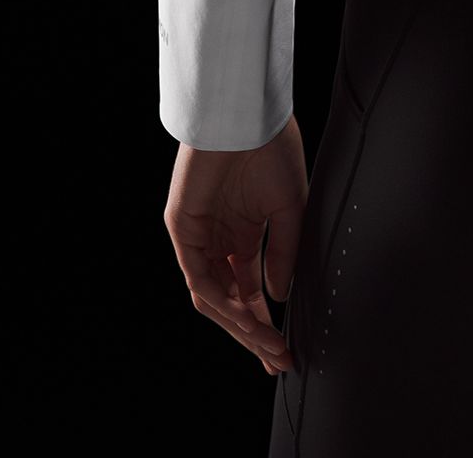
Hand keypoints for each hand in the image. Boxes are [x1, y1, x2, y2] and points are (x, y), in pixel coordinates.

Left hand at [165, 116, 309, 375]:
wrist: (248, 113)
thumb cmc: (271, 147)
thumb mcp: (289, 206)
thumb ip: (283, 253)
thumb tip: (276, 295)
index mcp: (243, 234)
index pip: (249, 291)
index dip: (266, 322)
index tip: (285, 350)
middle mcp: (219, 240)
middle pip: (231, 302)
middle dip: (254, 334)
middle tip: (277, 359)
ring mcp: (198, 236)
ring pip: (213, 297)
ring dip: (240, 325)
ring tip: (267, 344)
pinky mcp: (182, 228)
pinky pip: (200, 276)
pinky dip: (222, 301)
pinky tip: (247, 316)